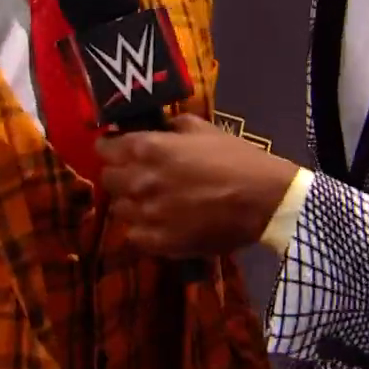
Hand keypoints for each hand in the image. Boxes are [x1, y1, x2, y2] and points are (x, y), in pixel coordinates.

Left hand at [96, 114, 299, 256]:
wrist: (263, 200)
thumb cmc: (237, 159)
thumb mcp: (205, 129)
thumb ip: (174, 127)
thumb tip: (160, 129)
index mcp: (148, 148)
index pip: (105, 148)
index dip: (109, 147)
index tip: (116, 148)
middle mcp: (139, 180)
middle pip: (108, 179)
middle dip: (119, 174)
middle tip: (136, 175)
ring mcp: (146, 214)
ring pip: (119, 208)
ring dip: (130, 203)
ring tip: (149, 201)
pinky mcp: (157, 242)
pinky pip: (134, 235)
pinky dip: (142, 229)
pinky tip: (159, 223)